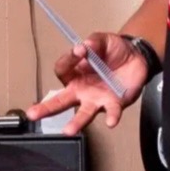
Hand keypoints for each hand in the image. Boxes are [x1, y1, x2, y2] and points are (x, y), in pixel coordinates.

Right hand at [25, 33, 149, 135]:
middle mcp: (81, 90)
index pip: (62, 70)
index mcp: (75, 73)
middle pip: (60, 101)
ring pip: (83, 113)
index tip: (79, 51)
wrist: (137, 56)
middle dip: (46, 108)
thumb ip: (94, 42)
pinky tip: (110, 122)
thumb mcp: (102, 40)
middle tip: (32, 114)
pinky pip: (111, 112)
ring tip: (68, 130)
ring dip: (76, 122)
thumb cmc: (114, 50)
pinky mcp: (114, 104)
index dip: (69, 60)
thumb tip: (84, 47)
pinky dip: (111, 117)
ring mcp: (96, 99)